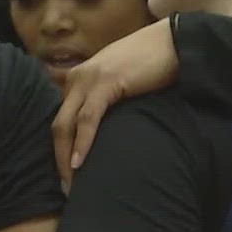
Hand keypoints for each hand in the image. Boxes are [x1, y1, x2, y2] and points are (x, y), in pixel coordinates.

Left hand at [54, 17, 178, 181]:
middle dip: (58, 159)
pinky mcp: (106, 82)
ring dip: (66, 157)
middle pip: (57, 126)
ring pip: (66, 124)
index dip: (60, 150)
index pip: (61, 121)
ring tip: (71, 184)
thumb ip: (109, 104)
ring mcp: (89, 79)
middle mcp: (76, 79)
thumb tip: (107, 135)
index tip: (67, 177)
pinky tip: (80, 162)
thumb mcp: (122, 86)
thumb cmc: (153, 66)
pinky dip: (83, 141)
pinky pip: (88, 118)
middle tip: (65, 189)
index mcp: (78, 81)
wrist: (175, 41)